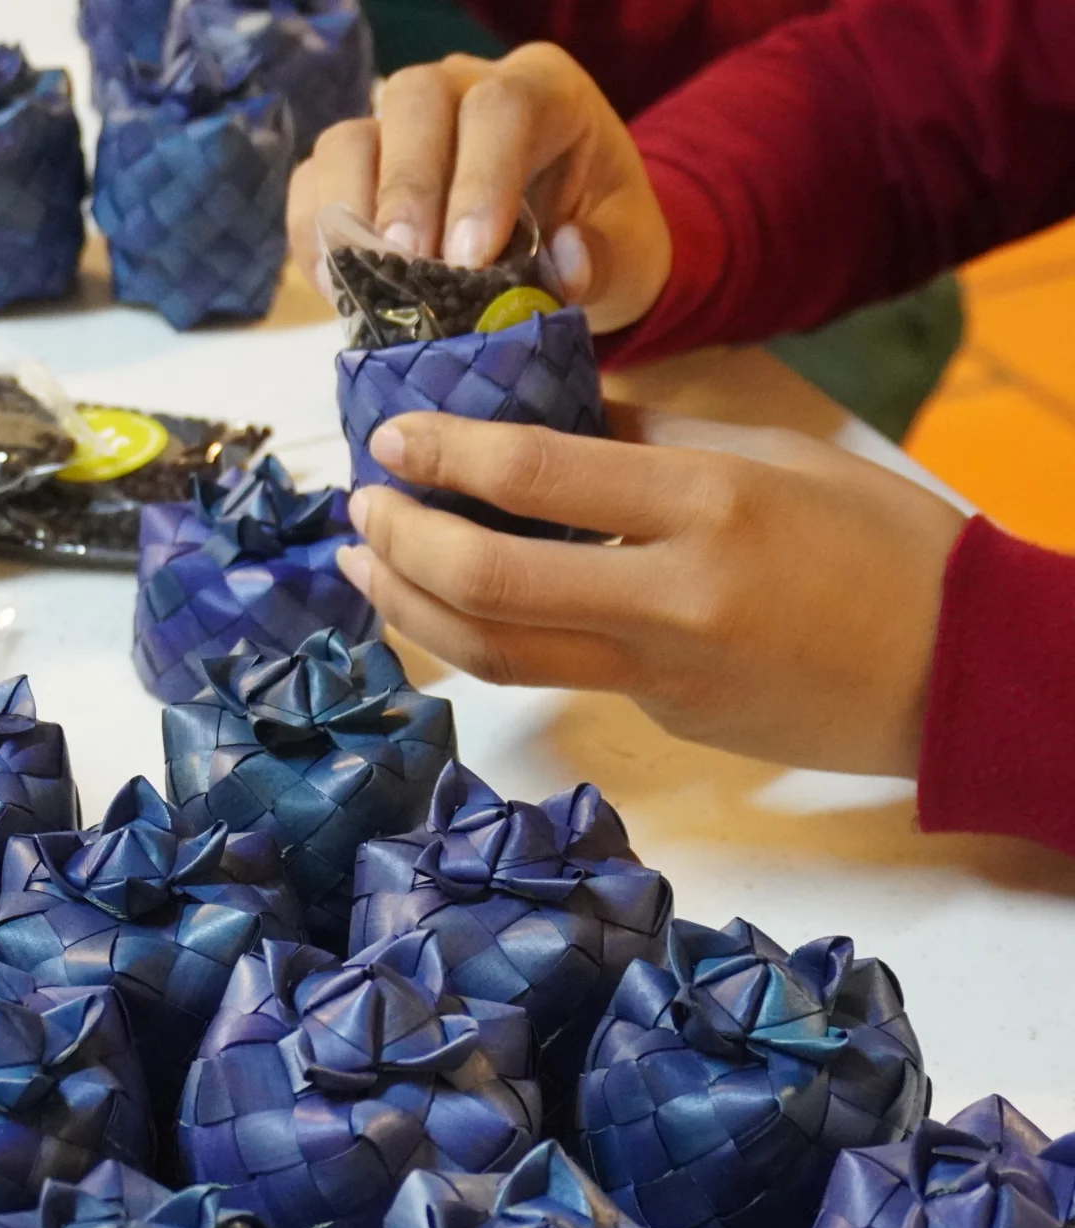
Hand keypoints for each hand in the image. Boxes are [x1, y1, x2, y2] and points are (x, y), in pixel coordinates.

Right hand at [286, 45, 671, 332]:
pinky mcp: (359, 174)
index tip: (471, 257)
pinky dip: (314, 237)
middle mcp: (463, 89)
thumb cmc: (600, 237)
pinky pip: (314, 187)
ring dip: (347, 209)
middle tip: (409, 264)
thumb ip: (605, 259)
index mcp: (543, 93)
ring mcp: (401, 128)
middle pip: (414, 102)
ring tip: (363, 280)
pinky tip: (337, 288)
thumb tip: (566, 265)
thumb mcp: (630, 253)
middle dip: (407, 187)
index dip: (481, 178)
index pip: (502, 106)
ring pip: (349, 135)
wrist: (569, 245)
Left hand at [337, 410, 968, 775]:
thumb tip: (552, 418)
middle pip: (492, 586)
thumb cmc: (883, 547)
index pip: (539, 477)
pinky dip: (487, 637)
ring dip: (414, 610)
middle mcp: (673, 599)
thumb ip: (651, 440)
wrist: (959, 674)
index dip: (445, 455)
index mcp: (709, 506)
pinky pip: (555, 672)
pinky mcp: (661, 717)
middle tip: (360, 508)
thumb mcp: (776, 458)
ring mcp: (662, 675)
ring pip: (500, 655)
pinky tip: (451, 604)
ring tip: (367, 567)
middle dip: (404, 544)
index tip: (390, 437)